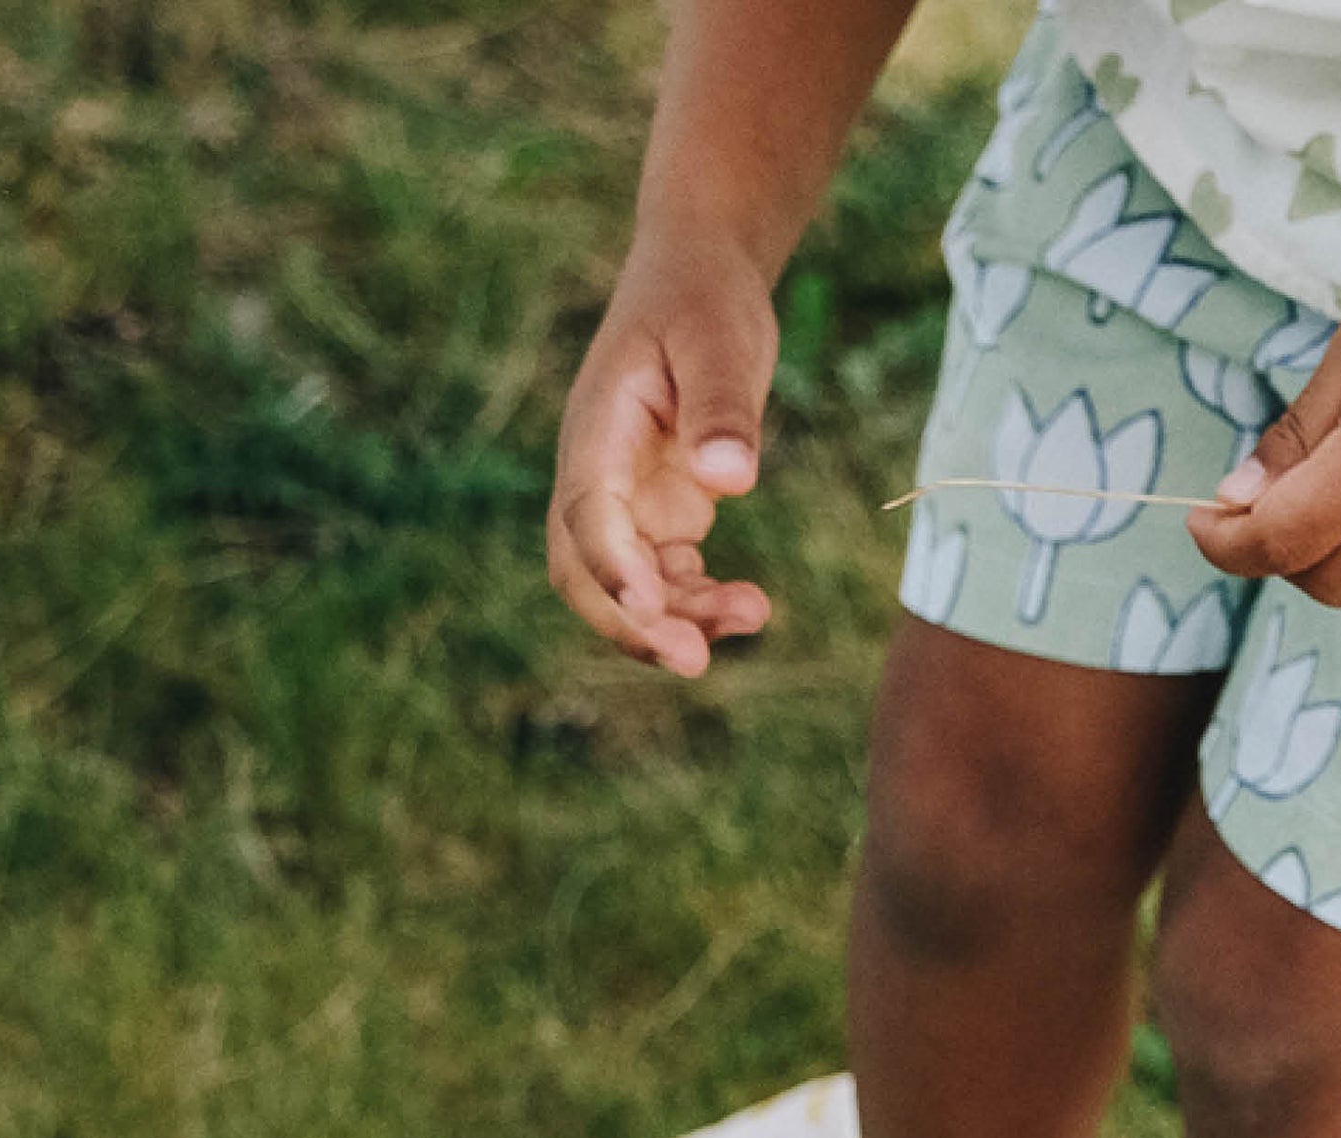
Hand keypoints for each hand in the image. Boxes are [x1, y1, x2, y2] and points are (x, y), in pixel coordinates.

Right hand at [548, 234, 779, 674]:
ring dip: (678, 620)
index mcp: (596, 432)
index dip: (610, 567)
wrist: (699, 275)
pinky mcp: (657, 515)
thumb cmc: (703, 297)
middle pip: (586, 575)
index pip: (587, 515)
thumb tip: (728, 479)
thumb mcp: (719, 338)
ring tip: (754, 616)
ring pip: (628, 590)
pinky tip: (748, 607)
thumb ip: (721, 406)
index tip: (648, 605)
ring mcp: (623, 503)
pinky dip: (697, 604)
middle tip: (695, 660)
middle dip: (634, 626)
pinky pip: (666, 581)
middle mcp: (596, 477)